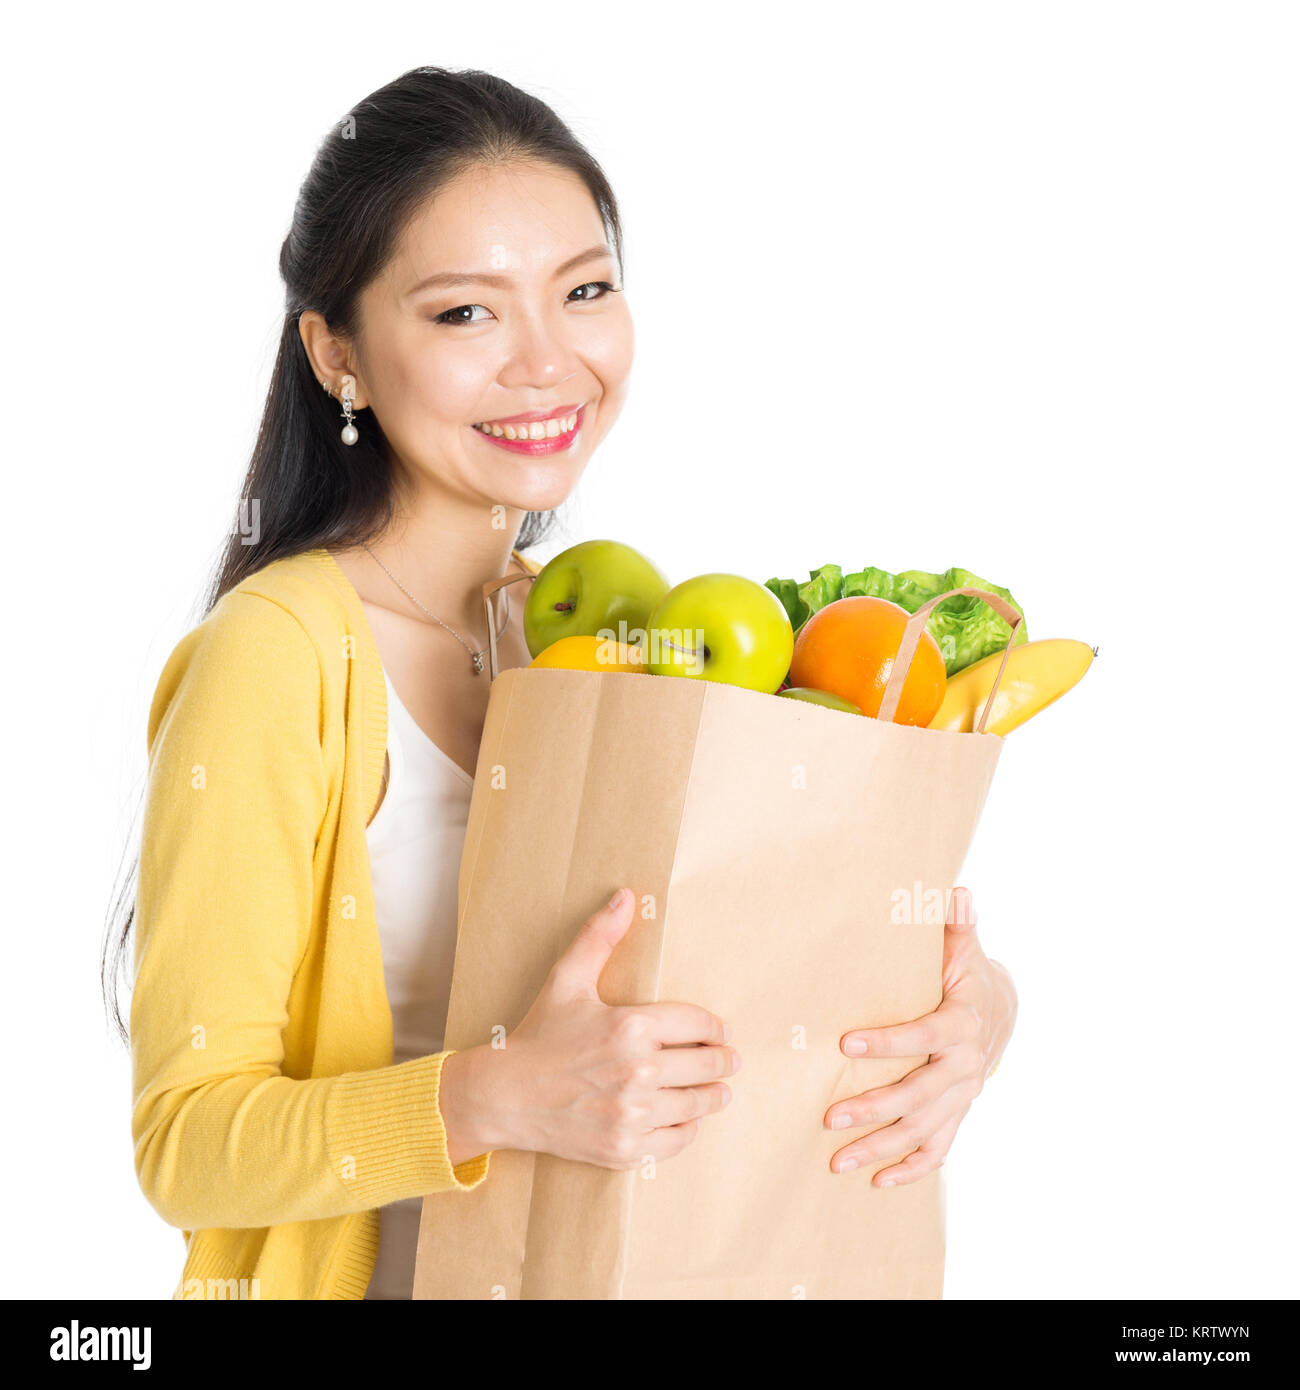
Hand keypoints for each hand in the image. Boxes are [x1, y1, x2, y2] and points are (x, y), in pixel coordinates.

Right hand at [446, 888, 739, 1170]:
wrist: (503, 1095)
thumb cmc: (538, 1034)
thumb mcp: (567, 979)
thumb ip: (599, 937)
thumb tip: (626, 896)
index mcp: (631, 1026)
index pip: (698, 1024)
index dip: (715, 1027)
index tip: (722, 1031)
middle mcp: (638, 1071)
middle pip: (706, 1066)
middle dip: (724, 1061)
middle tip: (732, 1061)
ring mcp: (632, 1113)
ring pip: (697, 1105)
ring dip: (715, 1097)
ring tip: (721, 1092)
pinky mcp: (625, 1148)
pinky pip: (676, 1140)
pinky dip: (689, 1129)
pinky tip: (690, 1119)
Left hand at [823, 886, 1015, 1186]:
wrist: (1003, 1011)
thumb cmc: (967, 975)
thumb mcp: (964, 949)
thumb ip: (957, 925)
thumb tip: (955, 890)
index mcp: (962, 1023)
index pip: (923, 1036)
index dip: (888, 1042)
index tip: (847, 1044)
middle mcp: (964, 1067)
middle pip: (919, 1095)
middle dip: (874, 1108)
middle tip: (830, 1118)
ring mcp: (962, 1097)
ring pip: (922, 1130)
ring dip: (880, 1147)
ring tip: (837, 1160)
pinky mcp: (958, 1115)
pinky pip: (937, 1150)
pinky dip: (911, 1169)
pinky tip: (877, 1182)